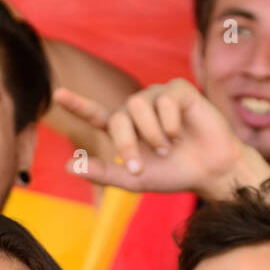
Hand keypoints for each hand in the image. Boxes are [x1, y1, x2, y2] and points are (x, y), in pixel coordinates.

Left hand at [54, 79, 269, 198]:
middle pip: (119, 117)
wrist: (211, 171)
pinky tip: (182, 133)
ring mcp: (158, 97)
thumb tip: (68, 165)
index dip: (78, 104)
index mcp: (126, 130)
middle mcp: (139, 110)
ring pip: (139, 105)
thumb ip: (102, 172)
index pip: (97, 115)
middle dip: (127, 143)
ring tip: (168, 148)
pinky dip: (171, 122)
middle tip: (139, 167)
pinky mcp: (179, 90)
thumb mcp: (134, 180)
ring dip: (152, 134)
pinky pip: (164, 100)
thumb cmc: (174, 175)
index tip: (57, 95)